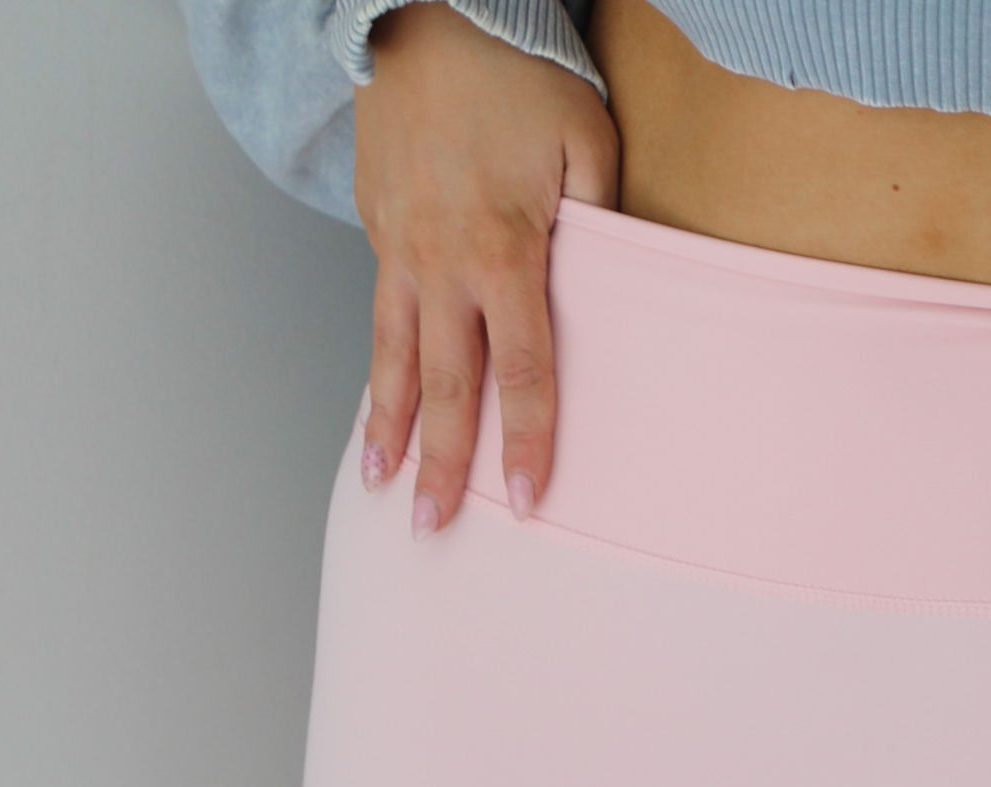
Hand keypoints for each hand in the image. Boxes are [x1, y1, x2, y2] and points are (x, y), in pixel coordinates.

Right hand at [355, 3, 621, 534]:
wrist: (426, 7)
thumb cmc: (516, 69)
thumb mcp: (586, 138)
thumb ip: (600, 222)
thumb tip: (613, 290)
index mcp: (504, 250)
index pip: (522, 371)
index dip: (526, 441)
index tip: (524, 501)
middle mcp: (442, 260)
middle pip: (444, 385)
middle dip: (440, 464)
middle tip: (433, 530)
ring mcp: (400, 245)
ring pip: (393, 356)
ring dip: (388, 428)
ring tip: (381, 485)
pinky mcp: (376, 226)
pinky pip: (380, 313)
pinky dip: (378, 366)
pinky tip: (379, 407)